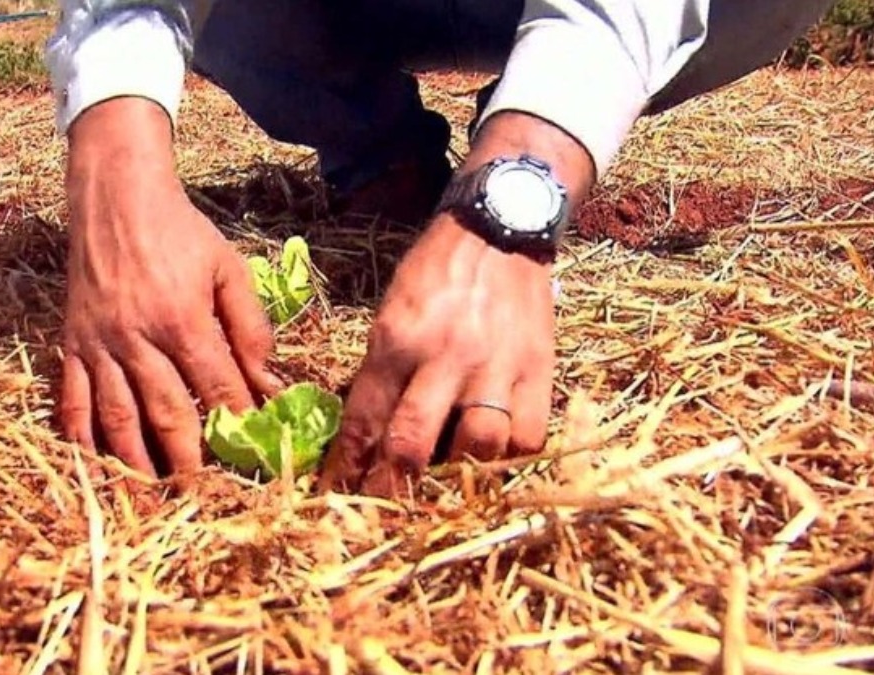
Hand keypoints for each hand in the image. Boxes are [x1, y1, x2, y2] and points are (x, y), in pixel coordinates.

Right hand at [58, 99, 281, 476]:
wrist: (115, 197)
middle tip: (204, 497)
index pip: (216, 387)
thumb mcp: (227, 267)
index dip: (237, 424)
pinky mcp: (72, 343)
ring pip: (116, 417)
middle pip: (166, 413)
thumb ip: (250, 325)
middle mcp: (137, 339)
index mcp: (182, 320)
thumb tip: (268, 379)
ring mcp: (99, 344)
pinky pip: (71, 399)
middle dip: (187, 460)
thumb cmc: (179, 231)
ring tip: (151, 498)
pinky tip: (94, 467)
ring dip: (134, 463)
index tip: (253, 456)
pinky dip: (80, 437)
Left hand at [318, 214, 555, 495]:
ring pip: (476, 449)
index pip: (365, 418)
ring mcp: (496, 366)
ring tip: (442, 485)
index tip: (335, 493)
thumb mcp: (391, 310)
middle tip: (379, 510)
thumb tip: (363, 431)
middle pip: (413, 444)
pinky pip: (526, 437)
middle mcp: (446, 357)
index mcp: (398, 339)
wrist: (500, 227)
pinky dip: (508, 457)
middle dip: (389, 488)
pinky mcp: (538, 370)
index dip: (347, 465)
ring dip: (455, 477)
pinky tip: (493, 458)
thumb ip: (380, 369)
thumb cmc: (436, 271)